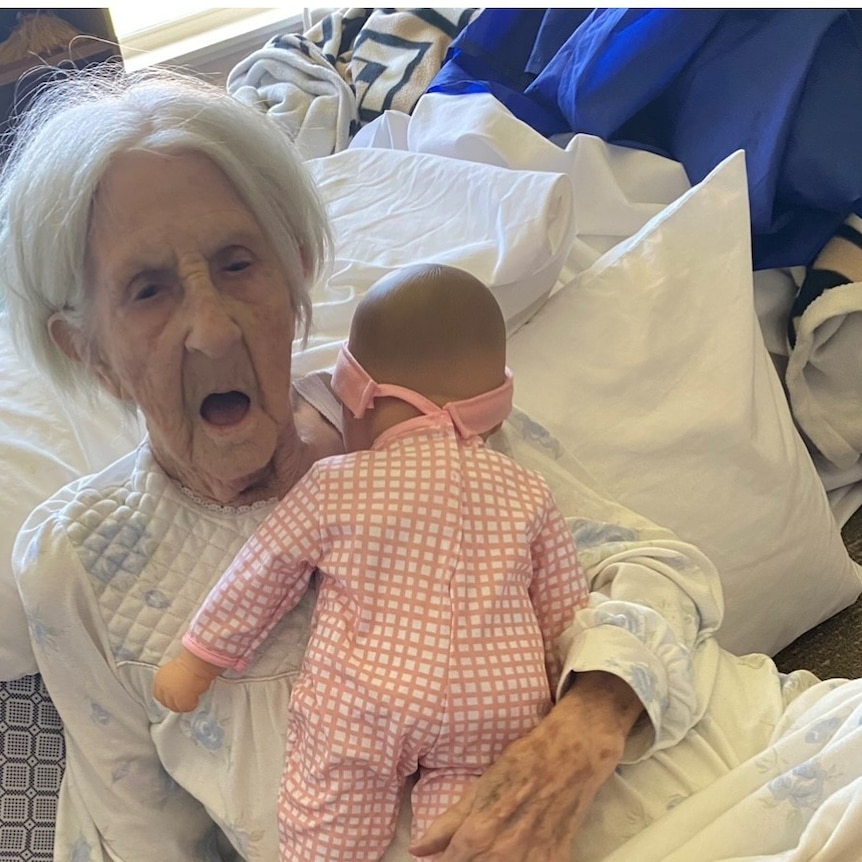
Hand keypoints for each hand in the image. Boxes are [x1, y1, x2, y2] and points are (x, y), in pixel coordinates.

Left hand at [152, 649, 220, 712]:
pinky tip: (197, 698)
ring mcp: (170, 696)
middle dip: (175, 702)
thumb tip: (180, 685)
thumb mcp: (177, 668)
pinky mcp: (181, 701)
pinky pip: (186, 707)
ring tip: (192, 698)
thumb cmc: (191, 659)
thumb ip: (173, 679)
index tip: (175, 695)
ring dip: (183, 704)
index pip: (159, 694)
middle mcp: (162, 688)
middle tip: (185, 698)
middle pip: (166, 703)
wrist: (197, 661)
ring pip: (175, 707)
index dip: (168, 696)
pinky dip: (192, 704)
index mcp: (159, 678)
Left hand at [409, 672, 643, 860]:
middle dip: (466, 861)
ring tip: (493, 847)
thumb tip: (418, 849)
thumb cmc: (520, 764)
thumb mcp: (480, 787)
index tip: (442, 858)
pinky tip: (515, 850)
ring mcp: (532, 861)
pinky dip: (520, 861)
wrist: (570, 754)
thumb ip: (447, 823)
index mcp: (478, 834)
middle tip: (473, 844)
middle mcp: (503, 854)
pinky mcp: (556, 861)